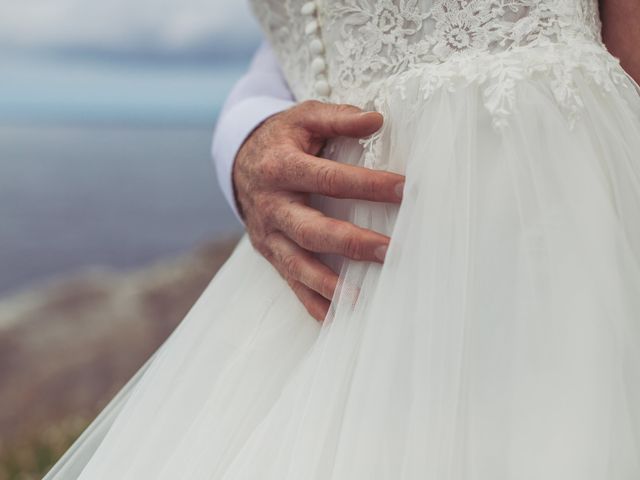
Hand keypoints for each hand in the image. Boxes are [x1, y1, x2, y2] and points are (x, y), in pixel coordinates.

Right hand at [233, 100, 403, 321]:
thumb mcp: (304, 118)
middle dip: (350, 242)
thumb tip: (376, 120)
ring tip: (362, 299)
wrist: (239, 162)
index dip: (367, 185)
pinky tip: (336, 319)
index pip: (329, 179)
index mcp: (281, 167)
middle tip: (390, 251)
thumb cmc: (282, 139)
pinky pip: (289, 281)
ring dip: (329, 285)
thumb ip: (338, 118)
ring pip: (296, 264)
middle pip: (311, 229)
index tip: (404, 190)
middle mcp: (271, 205)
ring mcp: (268, 234)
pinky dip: (311, 303)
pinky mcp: (269, 253)